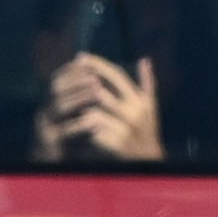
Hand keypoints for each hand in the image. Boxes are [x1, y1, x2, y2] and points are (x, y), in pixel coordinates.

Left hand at [37, 53, 163, 162]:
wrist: (150, 159)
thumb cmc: (148, 129)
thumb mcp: (151, 105)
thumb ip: (147, 82)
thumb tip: (145, 60)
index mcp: (140, 99)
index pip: (116, 75)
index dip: (97, 64)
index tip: (80, 57)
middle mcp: (134, 112)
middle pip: (100, 92)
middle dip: (81, 88)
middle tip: (66, 83)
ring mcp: (125, 128)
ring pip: (93, 113)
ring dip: (81, 110)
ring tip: (72, 108)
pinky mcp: (116, 144)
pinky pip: (93, 132)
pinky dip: (85, 129)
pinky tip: (79, 129)